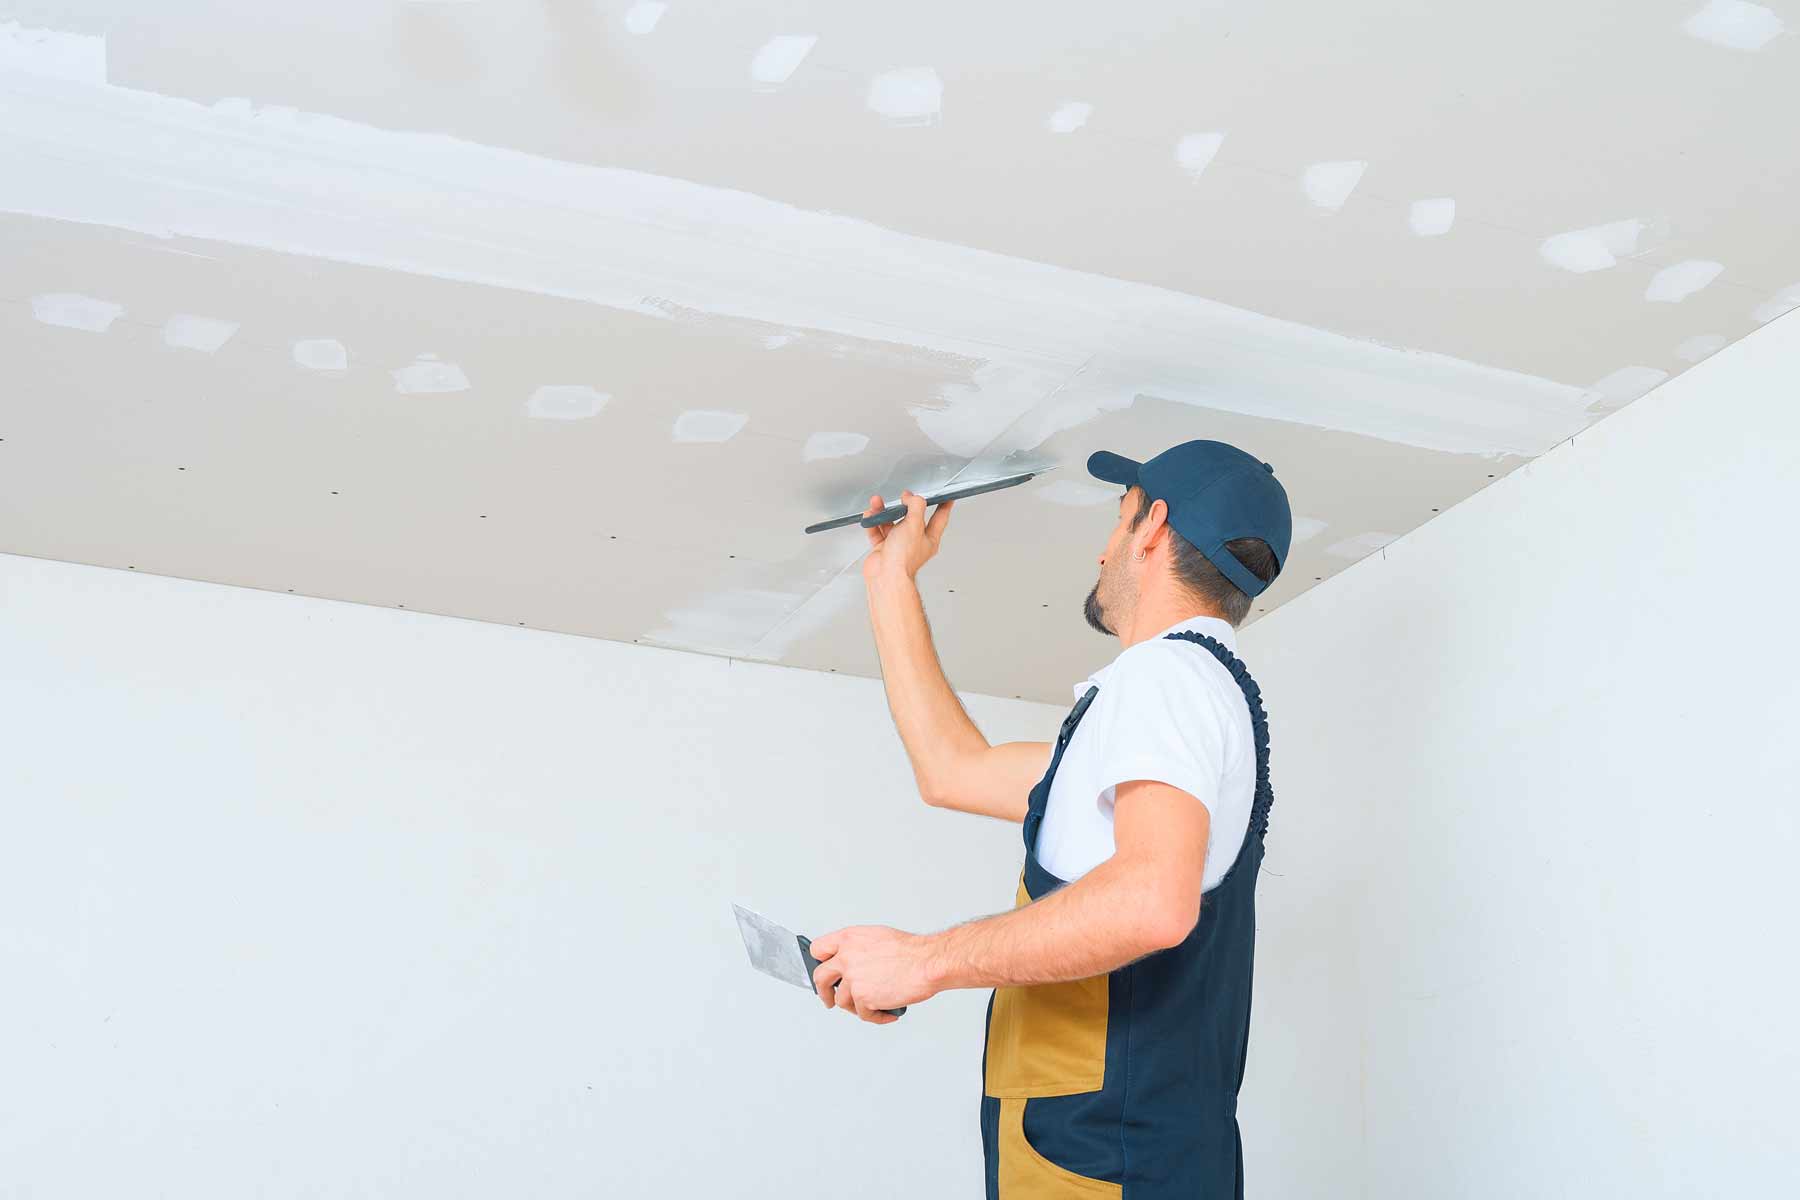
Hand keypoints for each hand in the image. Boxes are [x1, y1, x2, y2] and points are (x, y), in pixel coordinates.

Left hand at [808, 925, 938, 1023]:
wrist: (926, 963)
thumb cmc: (910, 950)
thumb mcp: (877, 937)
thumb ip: (858, 948)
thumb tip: (852, 961)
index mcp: (849, 939)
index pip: (819, 949)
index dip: (820, 962)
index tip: (824, 971)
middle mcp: (846, 957)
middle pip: (820, 978)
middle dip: (824, 991)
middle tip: (829, 998)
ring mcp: (853, 979)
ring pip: (842, 1001)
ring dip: (856, 1007)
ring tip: (871, 1007)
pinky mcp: (863, 998)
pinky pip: (863, 1014)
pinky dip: (876, 1017)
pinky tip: (886, 1013)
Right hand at [860, 490, 953, 583]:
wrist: (886, 576)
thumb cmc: (904, 559)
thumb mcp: (915, 525)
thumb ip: (916, 507)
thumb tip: (912, 498)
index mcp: (928, 538)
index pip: (939, 518)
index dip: (943, 506)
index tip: (946, 498)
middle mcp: (914, 542)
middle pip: (911, 518)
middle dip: (905, 506)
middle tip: (903, 497)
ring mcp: (898, 545)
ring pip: (891, 523)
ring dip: (883, 512)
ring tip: (877, 503)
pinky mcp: (883, 549)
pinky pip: (877, 531)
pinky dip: (873, 523)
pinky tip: (870, 516)